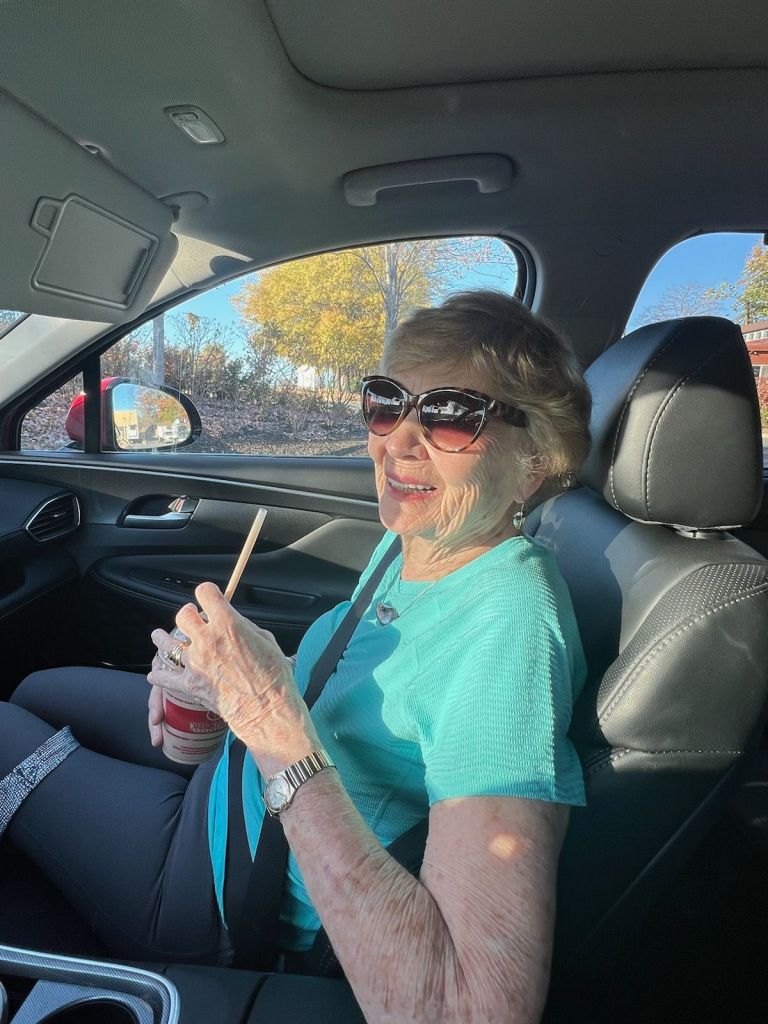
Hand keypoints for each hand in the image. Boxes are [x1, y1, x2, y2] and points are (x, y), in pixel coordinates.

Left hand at [148, 583, 319, 767]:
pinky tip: (155, 672)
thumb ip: (245, 628)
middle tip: (193, 619)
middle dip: (189, 615)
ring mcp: (195, 662)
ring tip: (159, 636)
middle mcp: (207, 639)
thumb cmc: (274, 677)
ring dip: (163, 638)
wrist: (267, 710)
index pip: (206, 594)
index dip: (208, 593)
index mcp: (228, 624)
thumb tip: (235, 623)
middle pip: (183, 616)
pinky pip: (165, 677)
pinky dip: (159, 674)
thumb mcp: (266, 641)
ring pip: (167, 643)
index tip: (209, 597)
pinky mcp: (190, 684)